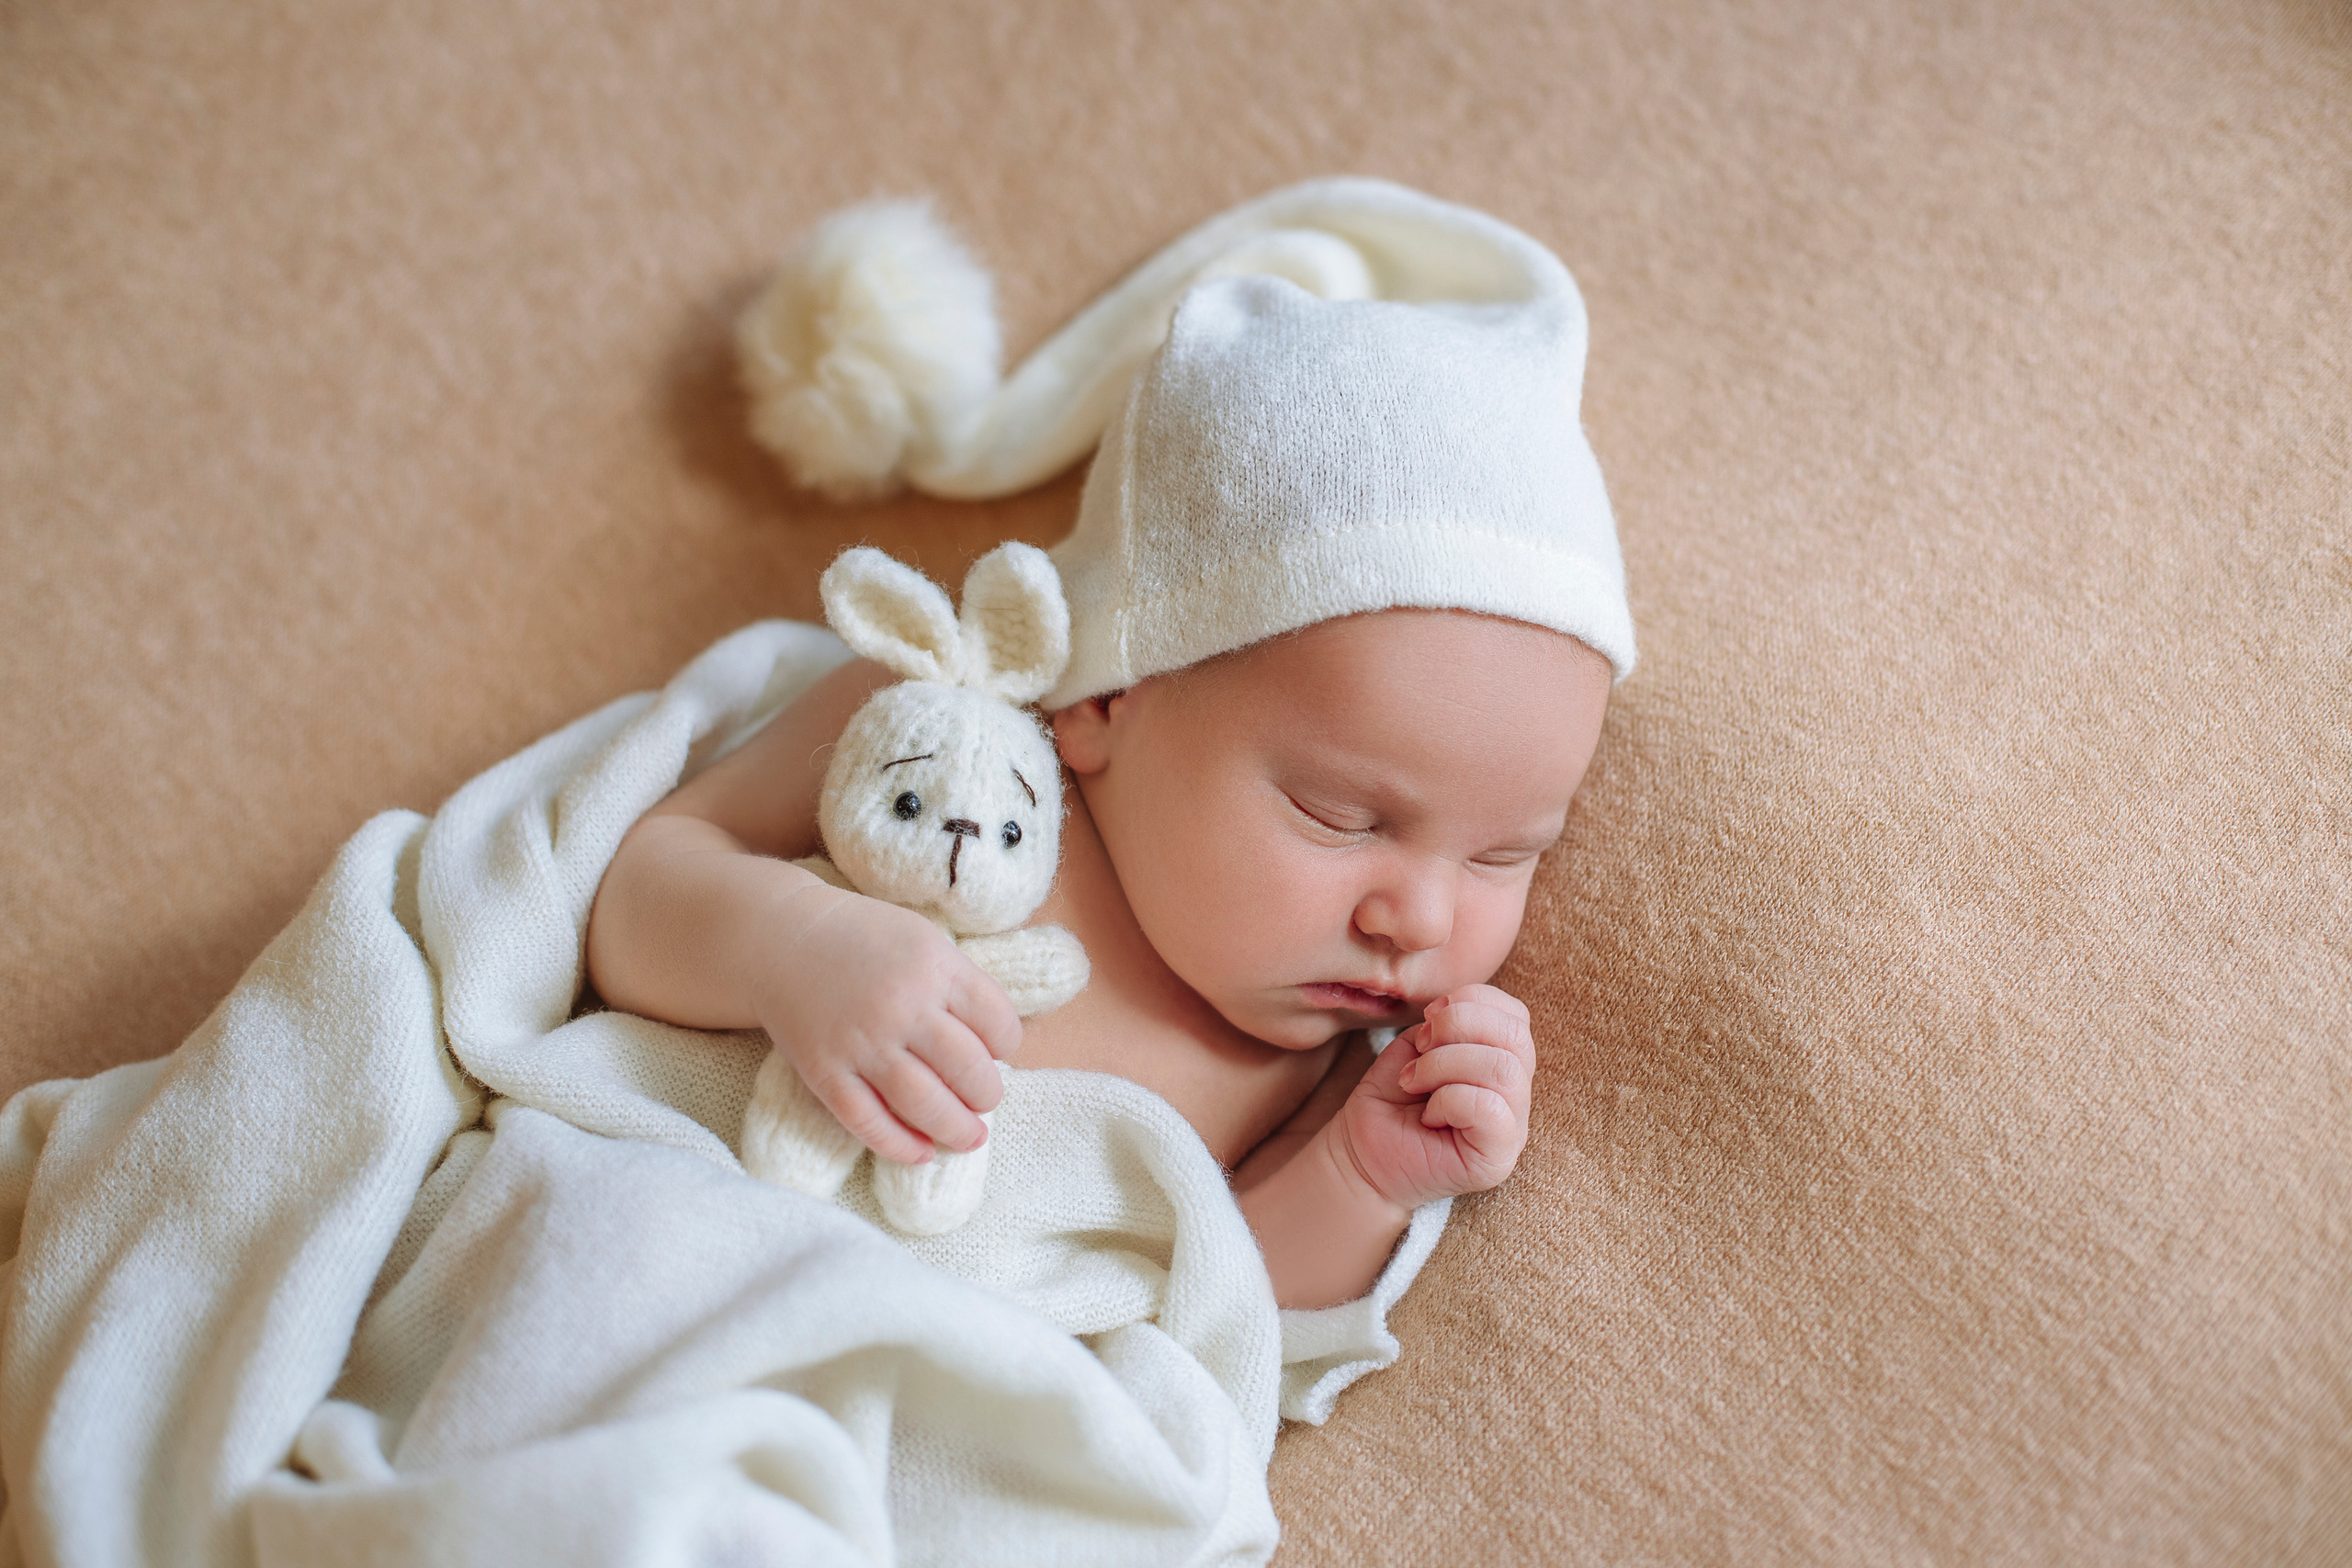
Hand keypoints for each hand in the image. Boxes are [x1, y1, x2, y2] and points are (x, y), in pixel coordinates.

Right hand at [751, 883, 1020, 1164]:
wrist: (781, 938)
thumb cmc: (863, 940)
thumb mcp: (923, 940)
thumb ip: (958, 985)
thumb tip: (993, 1047)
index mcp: (935, 967)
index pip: (997, 1022)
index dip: (1006, 1045)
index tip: (997, 1052)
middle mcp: (902, 1006)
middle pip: (968, 1070)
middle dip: (987, 1095)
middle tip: (985, 1100)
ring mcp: (862, 1043)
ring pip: (925, 1105)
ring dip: (956, 1129)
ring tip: (969, 1137)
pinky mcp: (825, 1072)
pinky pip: (869, 1122)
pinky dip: (900, 1146)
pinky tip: (922, 1153)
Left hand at [1329, 984, 1534, 1212]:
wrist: (1362, 1155)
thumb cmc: (1391, 1100)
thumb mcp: (1417, 1046)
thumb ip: (1446, 1024)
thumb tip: (1455, 1014)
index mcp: (1503, 1064)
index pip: (1516, 1016)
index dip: (1471, 1001)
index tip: (1427, 1019)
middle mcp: (1516, 1097)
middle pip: (1516, 1036)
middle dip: (1457, 1026)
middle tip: (1420, 1049)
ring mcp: (1512, 1130)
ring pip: (1503, 1069)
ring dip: (1444, 1064)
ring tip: (1415, 1081)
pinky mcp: (1497, 1159)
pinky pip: (1489, 1108)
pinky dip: (1448, 1099)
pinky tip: (1428, 1114)